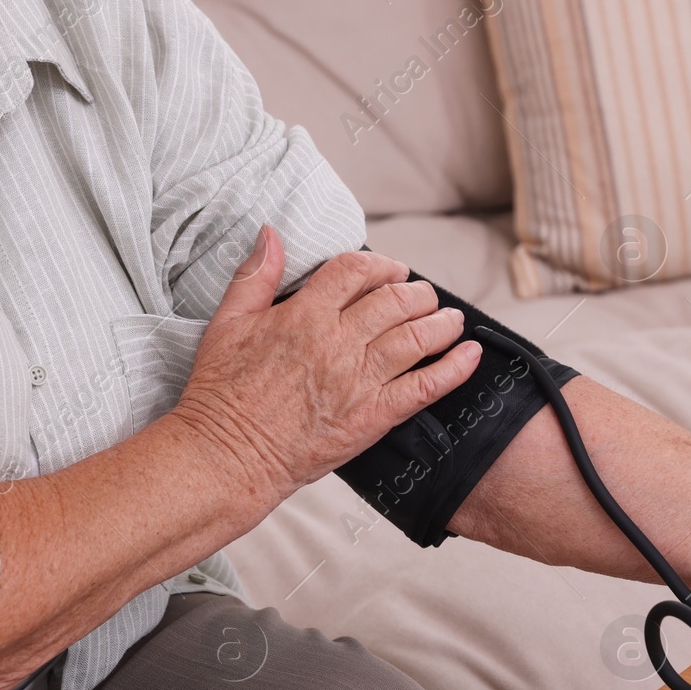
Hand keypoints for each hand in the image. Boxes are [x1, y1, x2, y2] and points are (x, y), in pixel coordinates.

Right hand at [172, 227, 480, 502]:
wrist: (228, 456)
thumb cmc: (221, 394)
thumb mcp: (226, 323)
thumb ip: (254, 276)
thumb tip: (272, 233)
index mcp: (304, 315)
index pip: (355, 272)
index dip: (379, 265)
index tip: (389, 271)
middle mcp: (337, 343)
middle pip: (394, 301)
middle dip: (416, 292)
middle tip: (424, 295)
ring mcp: (359, 380)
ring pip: (416, 338)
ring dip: (441, 323)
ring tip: (452, 318)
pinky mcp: (373, 417)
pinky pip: (425, 387)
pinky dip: (453, 369)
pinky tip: (470, 355)